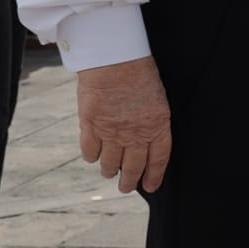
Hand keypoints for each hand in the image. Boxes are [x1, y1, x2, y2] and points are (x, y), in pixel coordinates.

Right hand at [77, 57, 171, 194]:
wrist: (115, 60)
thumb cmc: (139, 72)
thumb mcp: (156, 98)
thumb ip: (151, 120)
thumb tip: (144, 136)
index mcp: (157, 125)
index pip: (158, 159)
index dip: (154, 175)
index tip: (151, 186)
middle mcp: (135, 134)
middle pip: (133, 166)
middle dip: (130, 181)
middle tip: (126, 188)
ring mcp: (112, 132)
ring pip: (109, 162)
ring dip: (109, 170)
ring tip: (108, 173)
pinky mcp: (91, 126)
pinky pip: (90, 150)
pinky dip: (91, 157)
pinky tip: (92, 157)